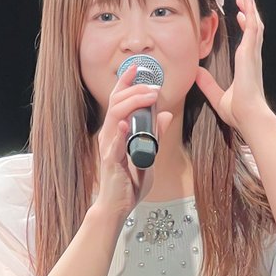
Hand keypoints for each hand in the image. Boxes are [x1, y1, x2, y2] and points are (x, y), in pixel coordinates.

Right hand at [92, 61, 172, 221]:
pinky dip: (121, 133)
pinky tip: (127, 124)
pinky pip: (115, 145)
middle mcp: (109, 135)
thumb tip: (166, 114)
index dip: (126, 82)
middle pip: (116, 103)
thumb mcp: (149, 154)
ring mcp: (109, 147)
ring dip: (132, 103)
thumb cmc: (129, 183)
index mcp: (117, 131)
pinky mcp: (111, 162)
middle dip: (134, 89)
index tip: (136, 68)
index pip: (119, 100)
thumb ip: (156, 134)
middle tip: (153, 85)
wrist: (117, 207)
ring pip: (115, 117)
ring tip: (149, 96)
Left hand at [194, 0, 269, 129]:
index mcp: (246, 66)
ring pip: (255, 26)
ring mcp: (252, 55)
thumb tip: (197, 72)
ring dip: (251, 9)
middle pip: (253, 29)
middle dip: (249, 12)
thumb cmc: (239, 111)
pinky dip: (251, 16)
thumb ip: (208, 84)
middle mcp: (251, 58)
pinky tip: (248, 5)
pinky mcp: (250, 54)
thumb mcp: (217, 96)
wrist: (249, 116)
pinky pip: (253, 30)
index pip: (247, 41)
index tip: (239, 16)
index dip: (245, 27)